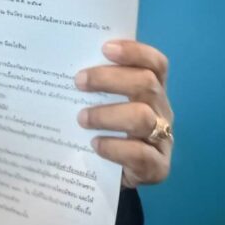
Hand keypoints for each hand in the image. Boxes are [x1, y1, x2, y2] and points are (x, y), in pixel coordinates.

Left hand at [75, 39, 172, 188]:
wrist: (111, 176)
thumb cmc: (104, 129)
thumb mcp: (101, 102)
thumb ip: (94, 84)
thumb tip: (62, 62)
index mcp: (151, 89)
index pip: (155, 63)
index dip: (134, 52)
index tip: (105, 48)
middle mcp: (161, 110)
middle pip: (147, 84)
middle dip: (110, 79)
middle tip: (78, 81)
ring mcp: (163, 139)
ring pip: (143, 117)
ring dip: (107, 115)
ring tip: (81, 118)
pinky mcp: (158, 167)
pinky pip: (140, 154)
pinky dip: (114, 147)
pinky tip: (95, 145)